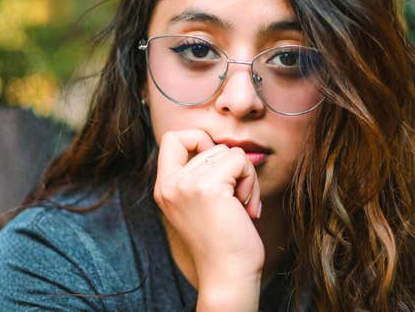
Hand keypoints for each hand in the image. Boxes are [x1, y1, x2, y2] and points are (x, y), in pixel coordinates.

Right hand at [153, 129, 263, 310]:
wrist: (228, 275)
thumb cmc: (223, 243)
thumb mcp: (200, 203)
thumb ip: (201, 175)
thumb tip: (227, 146)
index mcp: (164, 187)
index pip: (173, 138)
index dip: (199, 141)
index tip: (217, 168)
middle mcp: (170, 184)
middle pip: (211, 145)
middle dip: (233, 168)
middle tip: (238, 199)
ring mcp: (186, 185)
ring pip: (229, 152)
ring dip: (245, 176)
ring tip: (241, 205)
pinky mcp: (208, 188)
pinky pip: (239, 160)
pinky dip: (251, 181)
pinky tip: (246, 207)